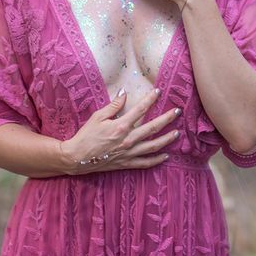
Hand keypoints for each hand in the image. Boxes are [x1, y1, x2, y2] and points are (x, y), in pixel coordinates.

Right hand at [60, 88, 181, 174]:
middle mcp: (128, 139)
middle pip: (152, 128)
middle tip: (178, 111)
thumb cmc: (86, 135)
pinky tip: (165, 156)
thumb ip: (114, 105)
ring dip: (166, 139)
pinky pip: (145, 163)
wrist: (77, 158)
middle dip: (167, 119)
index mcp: (121, 126)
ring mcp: (129, 153)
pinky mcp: (126, 163)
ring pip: (153, 146)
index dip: (150, 99)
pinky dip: (156, 160)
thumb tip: (124, 92)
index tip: (159, 92)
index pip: (140, 109)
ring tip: (177, 133)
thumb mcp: (98, 116)